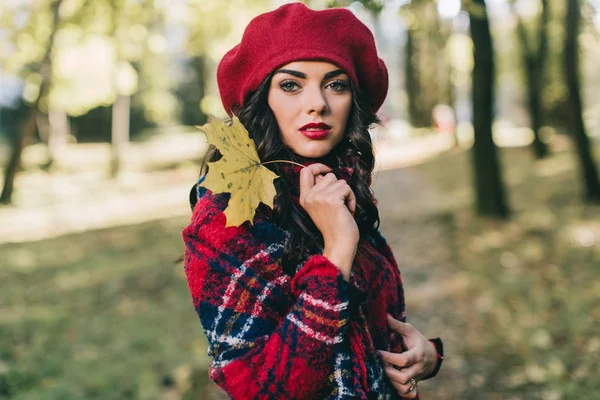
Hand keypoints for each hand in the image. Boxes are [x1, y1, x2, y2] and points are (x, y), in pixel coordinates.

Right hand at [299, 163, 358, 280]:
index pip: (305, 171)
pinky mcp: (332, 199)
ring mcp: (319, 197)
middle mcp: (309, 196)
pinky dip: (351, 198)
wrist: (339, 244)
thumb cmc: (334, 226)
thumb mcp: (321, 206)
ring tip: (343, 209)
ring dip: (346, 194)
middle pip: (328, 175)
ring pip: (340, 181)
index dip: (318, 166)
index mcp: (304, 198)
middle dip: (338, 187)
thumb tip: (326, 172)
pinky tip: (348, 211)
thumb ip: (320, 190)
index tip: (328, 170)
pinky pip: (347, 188)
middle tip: (339, 204)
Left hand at [378, 315, 437, 397]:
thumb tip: (385, 316)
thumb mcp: (410, 331)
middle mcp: (418, 368)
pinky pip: (408, 394)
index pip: (403, 360)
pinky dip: (399, 391)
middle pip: (403, 377)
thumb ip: (397, 325)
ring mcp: (417, 378)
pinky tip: (391, 381)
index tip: (377, 352)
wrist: (431, 356)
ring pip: (404, 388)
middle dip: (388, 371)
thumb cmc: (417, 341)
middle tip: (379, 363)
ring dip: (391, 381)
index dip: (388, 358)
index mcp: (417, 354)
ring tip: (384, 371)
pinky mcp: (415, 384)